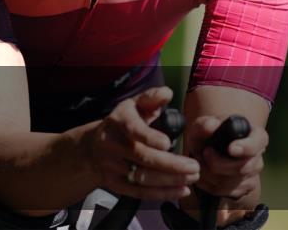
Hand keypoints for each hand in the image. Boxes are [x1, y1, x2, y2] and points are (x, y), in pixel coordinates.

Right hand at [85, 86, 199, 200]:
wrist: (93, 148)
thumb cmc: (122, 123)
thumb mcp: (134, 106)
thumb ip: (151, 98)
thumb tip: (167, 93)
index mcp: (118, 121)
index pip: (132, 129)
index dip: (149, 137)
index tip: (167, 143)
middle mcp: (111, 143)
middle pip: (142, 157)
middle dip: (171, 164)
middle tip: (195, 167)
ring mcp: (111, 165)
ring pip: (143, 177)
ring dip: (171, 180)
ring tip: (192, 177)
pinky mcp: (114, 183)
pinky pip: (140, 192)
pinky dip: (162, 193)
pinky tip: (181, 190)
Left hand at [182, 116, 267, 224]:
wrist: (206, 150)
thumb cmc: (208, 135)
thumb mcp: (202, 126)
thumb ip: (204, 125)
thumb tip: (212, 125)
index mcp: (255, 136)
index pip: (259, 142)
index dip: (247, 147)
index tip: (231, 149)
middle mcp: (257, 157)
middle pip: (243, 167)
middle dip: (218, 163)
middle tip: (204, 153)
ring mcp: (251, 175)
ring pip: (232, 182)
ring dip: (209, 173)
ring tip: (200, 161)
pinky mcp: (242, 189)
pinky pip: (224, 191)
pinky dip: (208, 183)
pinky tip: (203, 172)